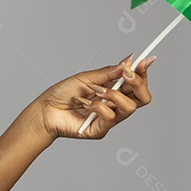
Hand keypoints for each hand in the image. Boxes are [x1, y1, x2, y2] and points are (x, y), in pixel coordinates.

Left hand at [32, 54, 153, 139]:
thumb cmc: (63, 93)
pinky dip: (98, 106)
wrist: (45, 109)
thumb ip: (109, 72)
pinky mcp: (100, 130)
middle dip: (139, 83)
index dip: (143, 73)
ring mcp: (109, 119)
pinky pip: (110, 117)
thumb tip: (129, 61)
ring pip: (130, 108)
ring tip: (96, 91)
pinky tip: (85, 104)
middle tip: (128, 75)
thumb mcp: (86, 78)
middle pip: (143, 98)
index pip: (137, 84)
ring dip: (114, 95)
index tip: (145, 60)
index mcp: (114, 90)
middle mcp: (115, 105)